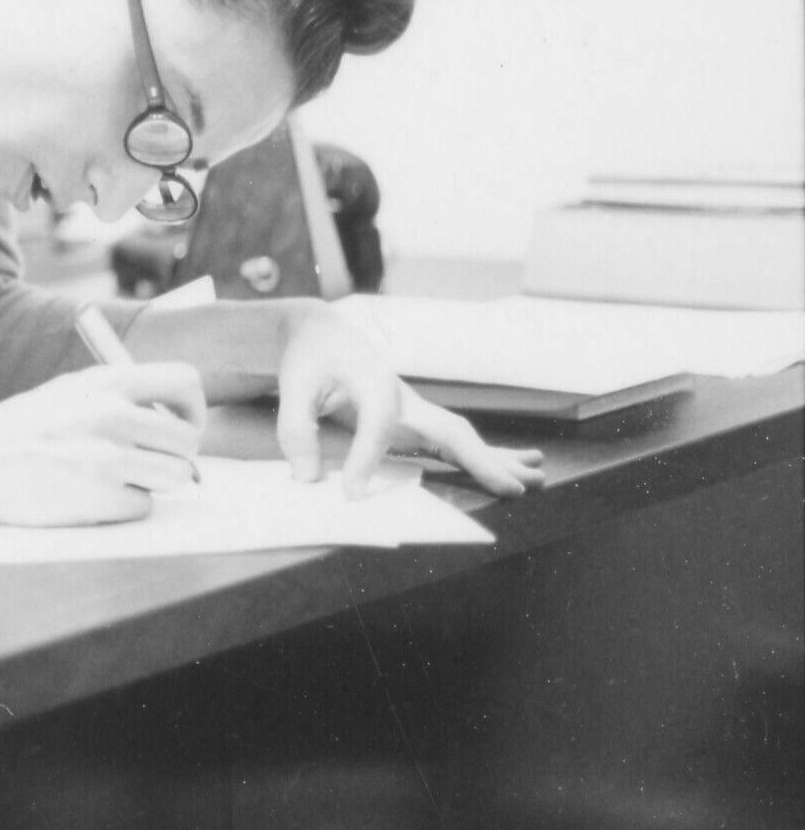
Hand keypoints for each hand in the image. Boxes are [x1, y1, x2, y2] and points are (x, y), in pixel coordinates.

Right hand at [0, 363, 206, 525]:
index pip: (185, 382)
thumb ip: (120, 396)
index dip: (192, 410)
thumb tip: (174, 419)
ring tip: (116, 479)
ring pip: (176, 476)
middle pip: (188, 440)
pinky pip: (144, 506)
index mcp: (106, 381)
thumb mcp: (70, 391)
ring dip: (153, 483)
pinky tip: (92, 497)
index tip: (178, 427)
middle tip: (147, 463)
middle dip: (175, 457)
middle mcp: (112, 414)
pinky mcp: (101, 498)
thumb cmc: (23, 428)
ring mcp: (108, 457)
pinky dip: (124, 507)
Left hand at [277, 304, 544, 498]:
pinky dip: (482, 457)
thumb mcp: (292, 386)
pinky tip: (515, 466)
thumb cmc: (310, 358)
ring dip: (496, 459)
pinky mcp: (414, 420)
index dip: (367, 460)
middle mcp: (405, 396)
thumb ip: (297, 430)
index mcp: (375, 382)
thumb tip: (308, 479)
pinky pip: (452, 441)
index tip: (351, 495)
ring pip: (461, 437)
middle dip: (481, 460)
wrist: (324, 334)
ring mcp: (415, 409)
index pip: (380, 425)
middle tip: (514, 489)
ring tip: (536, 478)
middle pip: (450, 429)